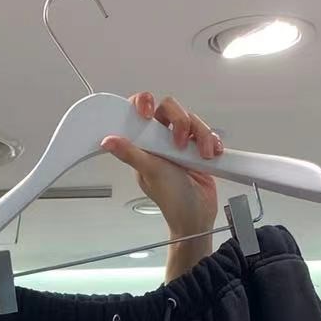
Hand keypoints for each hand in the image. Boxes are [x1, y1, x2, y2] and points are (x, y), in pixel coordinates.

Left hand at [102, 93, 221, 279]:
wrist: (197, 216)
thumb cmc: (172, 199)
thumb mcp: (150, 173)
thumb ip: (131, 154)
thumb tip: (108, 141)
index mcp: (146, 145)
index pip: (140, 113)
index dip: (143, 104)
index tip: (147, 111)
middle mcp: (162, 141)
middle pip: (170, 109)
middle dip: (181, 121)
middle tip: (181, 142)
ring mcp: (181, 143)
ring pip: (191, 120)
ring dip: (201, 135)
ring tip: (202, 155)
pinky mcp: (198, 147)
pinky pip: (207, 132)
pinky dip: (212, 141)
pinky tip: (212, 154)